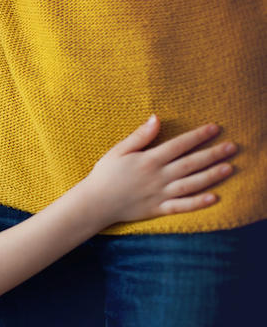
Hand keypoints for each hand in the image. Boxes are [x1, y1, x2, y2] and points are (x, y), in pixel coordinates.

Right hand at [80, 115, 236, 224]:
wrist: (95, 202)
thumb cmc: (105, 174)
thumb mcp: (118, 150)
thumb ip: (140, 136)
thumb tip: (156, 118)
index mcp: (148, 160)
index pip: (179, 145)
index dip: (197, 136)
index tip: (214, 128)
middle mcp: (158, 176)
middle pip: (190, 163)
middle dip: (212, 154)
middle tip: (232, 147)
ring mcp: (159, 193)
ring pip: (191, 184)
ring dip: (211, 176)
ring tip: (229, 168)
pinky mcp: (158, 209)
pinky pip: (182, 206)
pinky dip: (198, 203)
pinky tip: (214, 198)